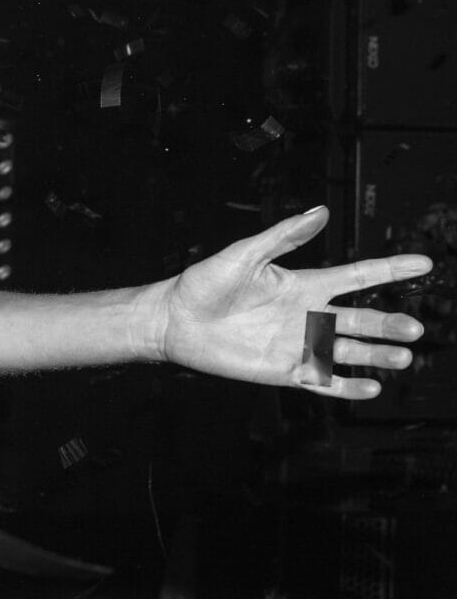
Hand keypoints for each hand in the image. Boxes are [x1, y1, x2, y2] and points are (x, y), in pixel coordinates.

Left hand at [145, 207, 430, 397]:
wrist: (173, 320)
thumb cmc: (205, 283)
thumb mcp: (246, 254)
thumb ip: (284, 237)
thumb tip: (320, 211)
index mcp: (305, 284)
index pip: (358, 276)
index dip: (391, 270)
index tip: (424, 264)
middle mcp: (308, 315)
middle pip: (361, 319)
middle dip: (389, 324)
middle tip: (415, 328)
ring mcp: (298, 344)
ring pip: (348, 351)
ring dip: (377, 355)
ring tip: (402, 357)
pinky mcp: (282, 370)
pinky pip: (321, 381)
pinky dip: (345, 387)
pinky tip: (369, 388)